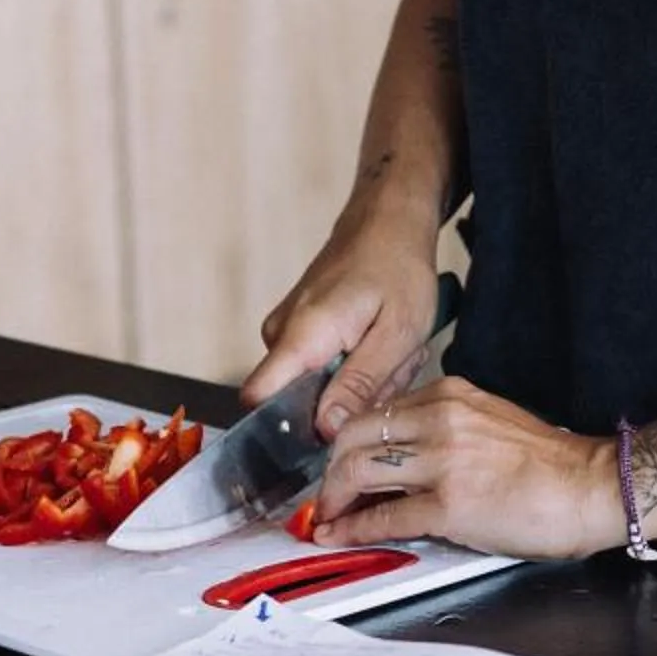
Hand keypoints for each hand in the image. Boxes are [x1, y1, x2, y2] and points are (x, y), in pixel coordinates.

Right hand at [241, 226, 441, 442]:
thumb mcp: (396, 334)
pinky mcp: (299, 329)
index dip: (288, 433)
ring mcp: (287, 330)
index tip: (334, 437)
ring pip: (318, 388)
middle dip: (352, 402)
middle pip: (301, 403)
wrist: (389, 218)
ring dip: (362, 382)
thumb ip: (359, 386)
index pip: (258, 402)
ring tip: (391, 350)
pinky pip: (322, 368)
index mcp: (301, 336)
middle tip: (392, 369)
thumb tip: (325, 432)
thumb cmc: (398, 266)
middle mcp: (280, 334)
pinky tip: (381, 342)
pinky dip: (358, 364)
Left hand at [307, 374, 621, 561]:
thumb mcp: (487, 422)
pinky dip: (353, 527)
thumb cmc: (548, 464)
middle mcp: (441, 418)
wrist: (592, 487)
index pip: (375, 411)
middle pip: (354, 436)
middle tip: (323, 494)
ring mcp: (444, 460)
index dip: (346, 441)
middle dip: (329, 469)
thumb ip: (443, 427)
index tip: (336, 462)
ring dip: (333, 497)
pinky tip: (339, 534)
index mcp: (449, 395)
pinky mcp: (450, 504)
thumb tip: (398, 455)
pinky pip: (385, 515)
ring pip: (359, 470)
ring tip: (325, 515)